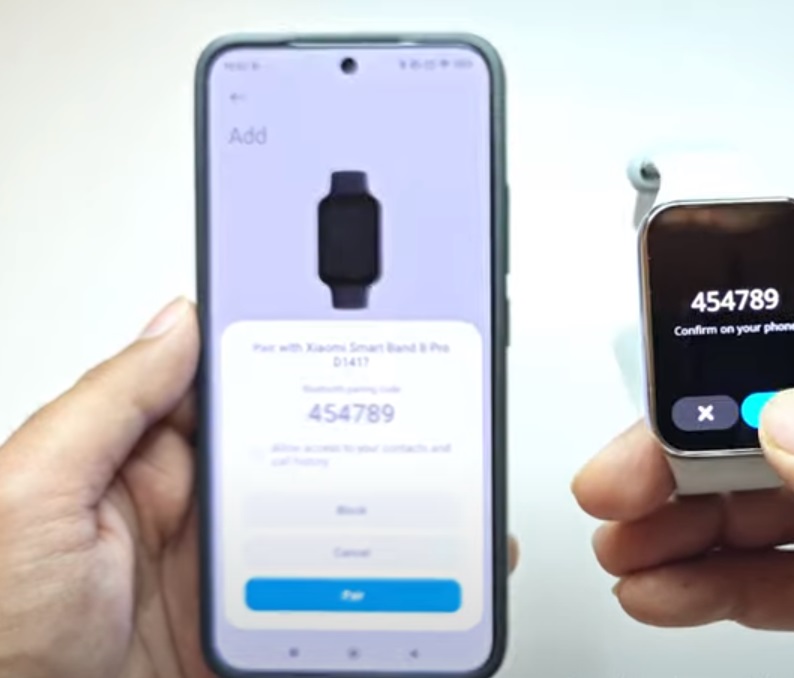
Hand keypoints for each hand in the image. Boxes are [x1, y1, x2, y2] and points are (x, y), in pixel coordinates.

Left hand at [0, 299, 517, 677]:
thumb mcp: (32, 494)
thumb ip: (107, 406)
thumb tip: (176, 324)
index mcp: (130, 461)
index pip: (221, 387)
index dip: (280, 354)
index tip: (343, 330)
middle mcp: (183, 511)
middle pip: (290, 451)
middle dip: (353, 428)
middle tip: (417, 413)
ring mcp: (223, 573)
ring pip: (320, 523)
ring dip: (379, 511)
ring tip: (439, 494)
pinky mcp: (251, 628)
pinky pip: (325, 598)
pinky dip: (377, 589)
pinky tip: (414, 576)